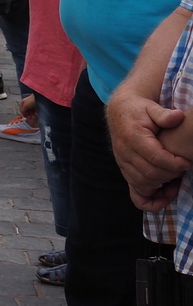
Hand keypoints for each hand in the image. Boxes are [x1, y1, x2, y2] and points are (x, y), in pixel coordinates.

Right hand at [108, 89, 191, 208]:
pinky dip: (150, 198)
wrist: (119, 111)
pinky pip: (135, 191)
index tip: (188, 163)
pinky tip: (163, 197)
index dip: (173, 163)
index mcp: (133, 136)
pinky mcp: (124, 169)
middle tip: (184, 170)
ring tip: (177, 180)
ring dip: (162, 186)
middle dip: (171, 175)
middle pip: (150, 173)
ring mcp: (122, 162)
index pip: (154, 157)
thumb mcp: (152, 107)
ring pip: (143, 183)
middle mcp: (124, 152)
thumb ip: (164, 114)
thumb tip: (178, 116)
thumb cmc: (139, 110)